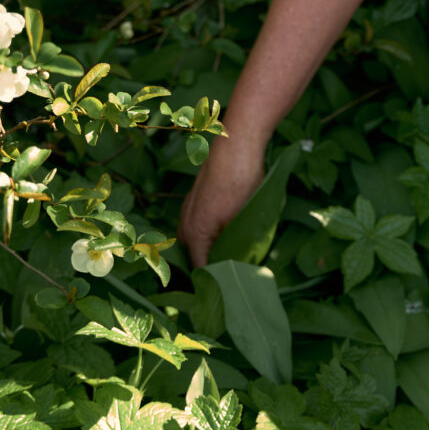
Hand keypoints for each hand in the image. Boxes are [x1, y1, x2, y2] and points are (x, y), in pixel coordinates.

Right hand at [177, 130, 265, 267]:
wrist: (237, 143)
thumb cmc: (241, 181)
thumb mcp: (242, 220)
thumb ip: (236, 247)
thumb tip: (239, 268)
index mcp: (195, 233)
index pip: (201, 270)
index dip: (216, 280)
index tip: (233, 287)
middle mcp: (185, 222)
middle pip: (195, 256)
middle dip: (213, 264)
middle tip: (236, 270)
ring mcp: (189, 208)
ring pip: (196, 239)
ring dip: (211, 246)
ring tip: (235, 250)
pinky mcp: (196, 198)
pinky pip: (199, 224)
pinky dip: (210, 232)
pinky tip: (229, 229)